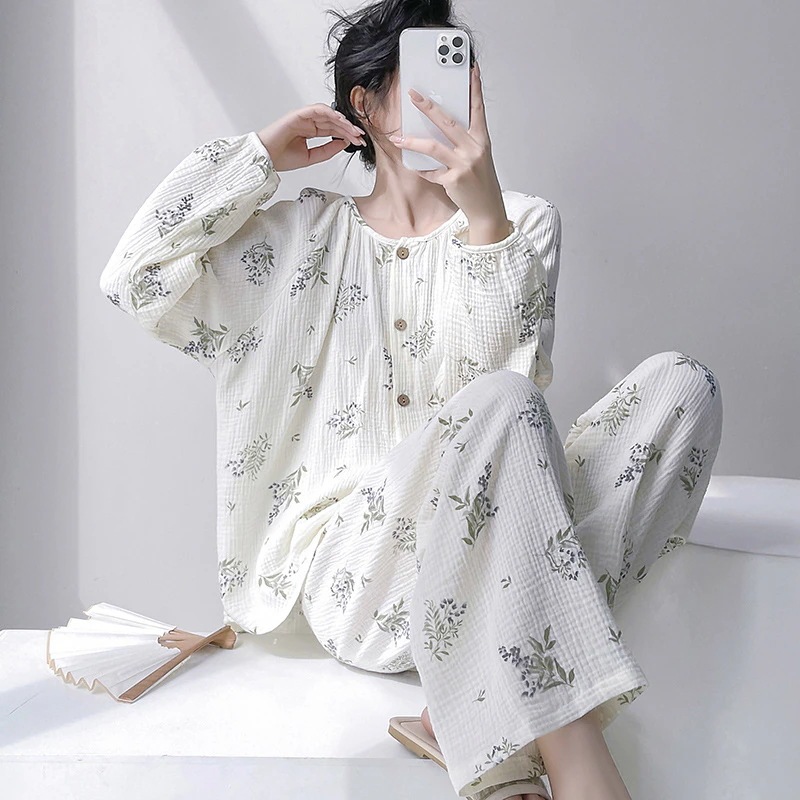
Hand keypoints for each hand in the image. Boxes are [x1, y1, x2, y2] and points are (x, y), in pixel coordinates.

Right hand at [257, 104, 366, 171]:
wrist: (265, 158)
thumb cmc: (281, 158)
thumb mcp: (311, 157)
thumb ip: (327, 150)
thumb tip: (343, 144)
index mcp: (310, 131)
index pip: (333, 130)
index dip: (347, 135)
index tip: (359, 142)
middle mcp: (308, 122)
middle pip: (333, 122)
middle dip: (348, 129)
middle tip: (360, 137)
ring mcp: (303, 117)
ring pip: (328, 115)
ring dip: (342, 122)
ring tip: (353, 131)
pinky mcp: (298, 114)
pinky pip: (318, 110)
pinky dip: (330, 114)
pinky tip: (341, 122)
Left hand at [387, 61, 508, 235]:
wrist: (487, 209)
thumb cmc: (481, 181)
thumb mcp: (479, 157)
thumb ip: (464, 141)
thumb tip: (442, 127)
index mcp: (481, 140)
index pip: (478, 108)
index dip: (474, 88)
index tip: (470, 69)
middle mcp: (474, 149)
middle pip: (448, 122)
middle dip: (429, 107)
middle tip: (414, 95)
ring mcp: (464, 164)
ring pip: (434, 147)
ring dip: (413, 142)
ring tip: (399, 138)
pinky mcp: (454, 180)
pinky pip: (431, 172)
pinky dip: (422, 170)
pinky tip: (414, 167)